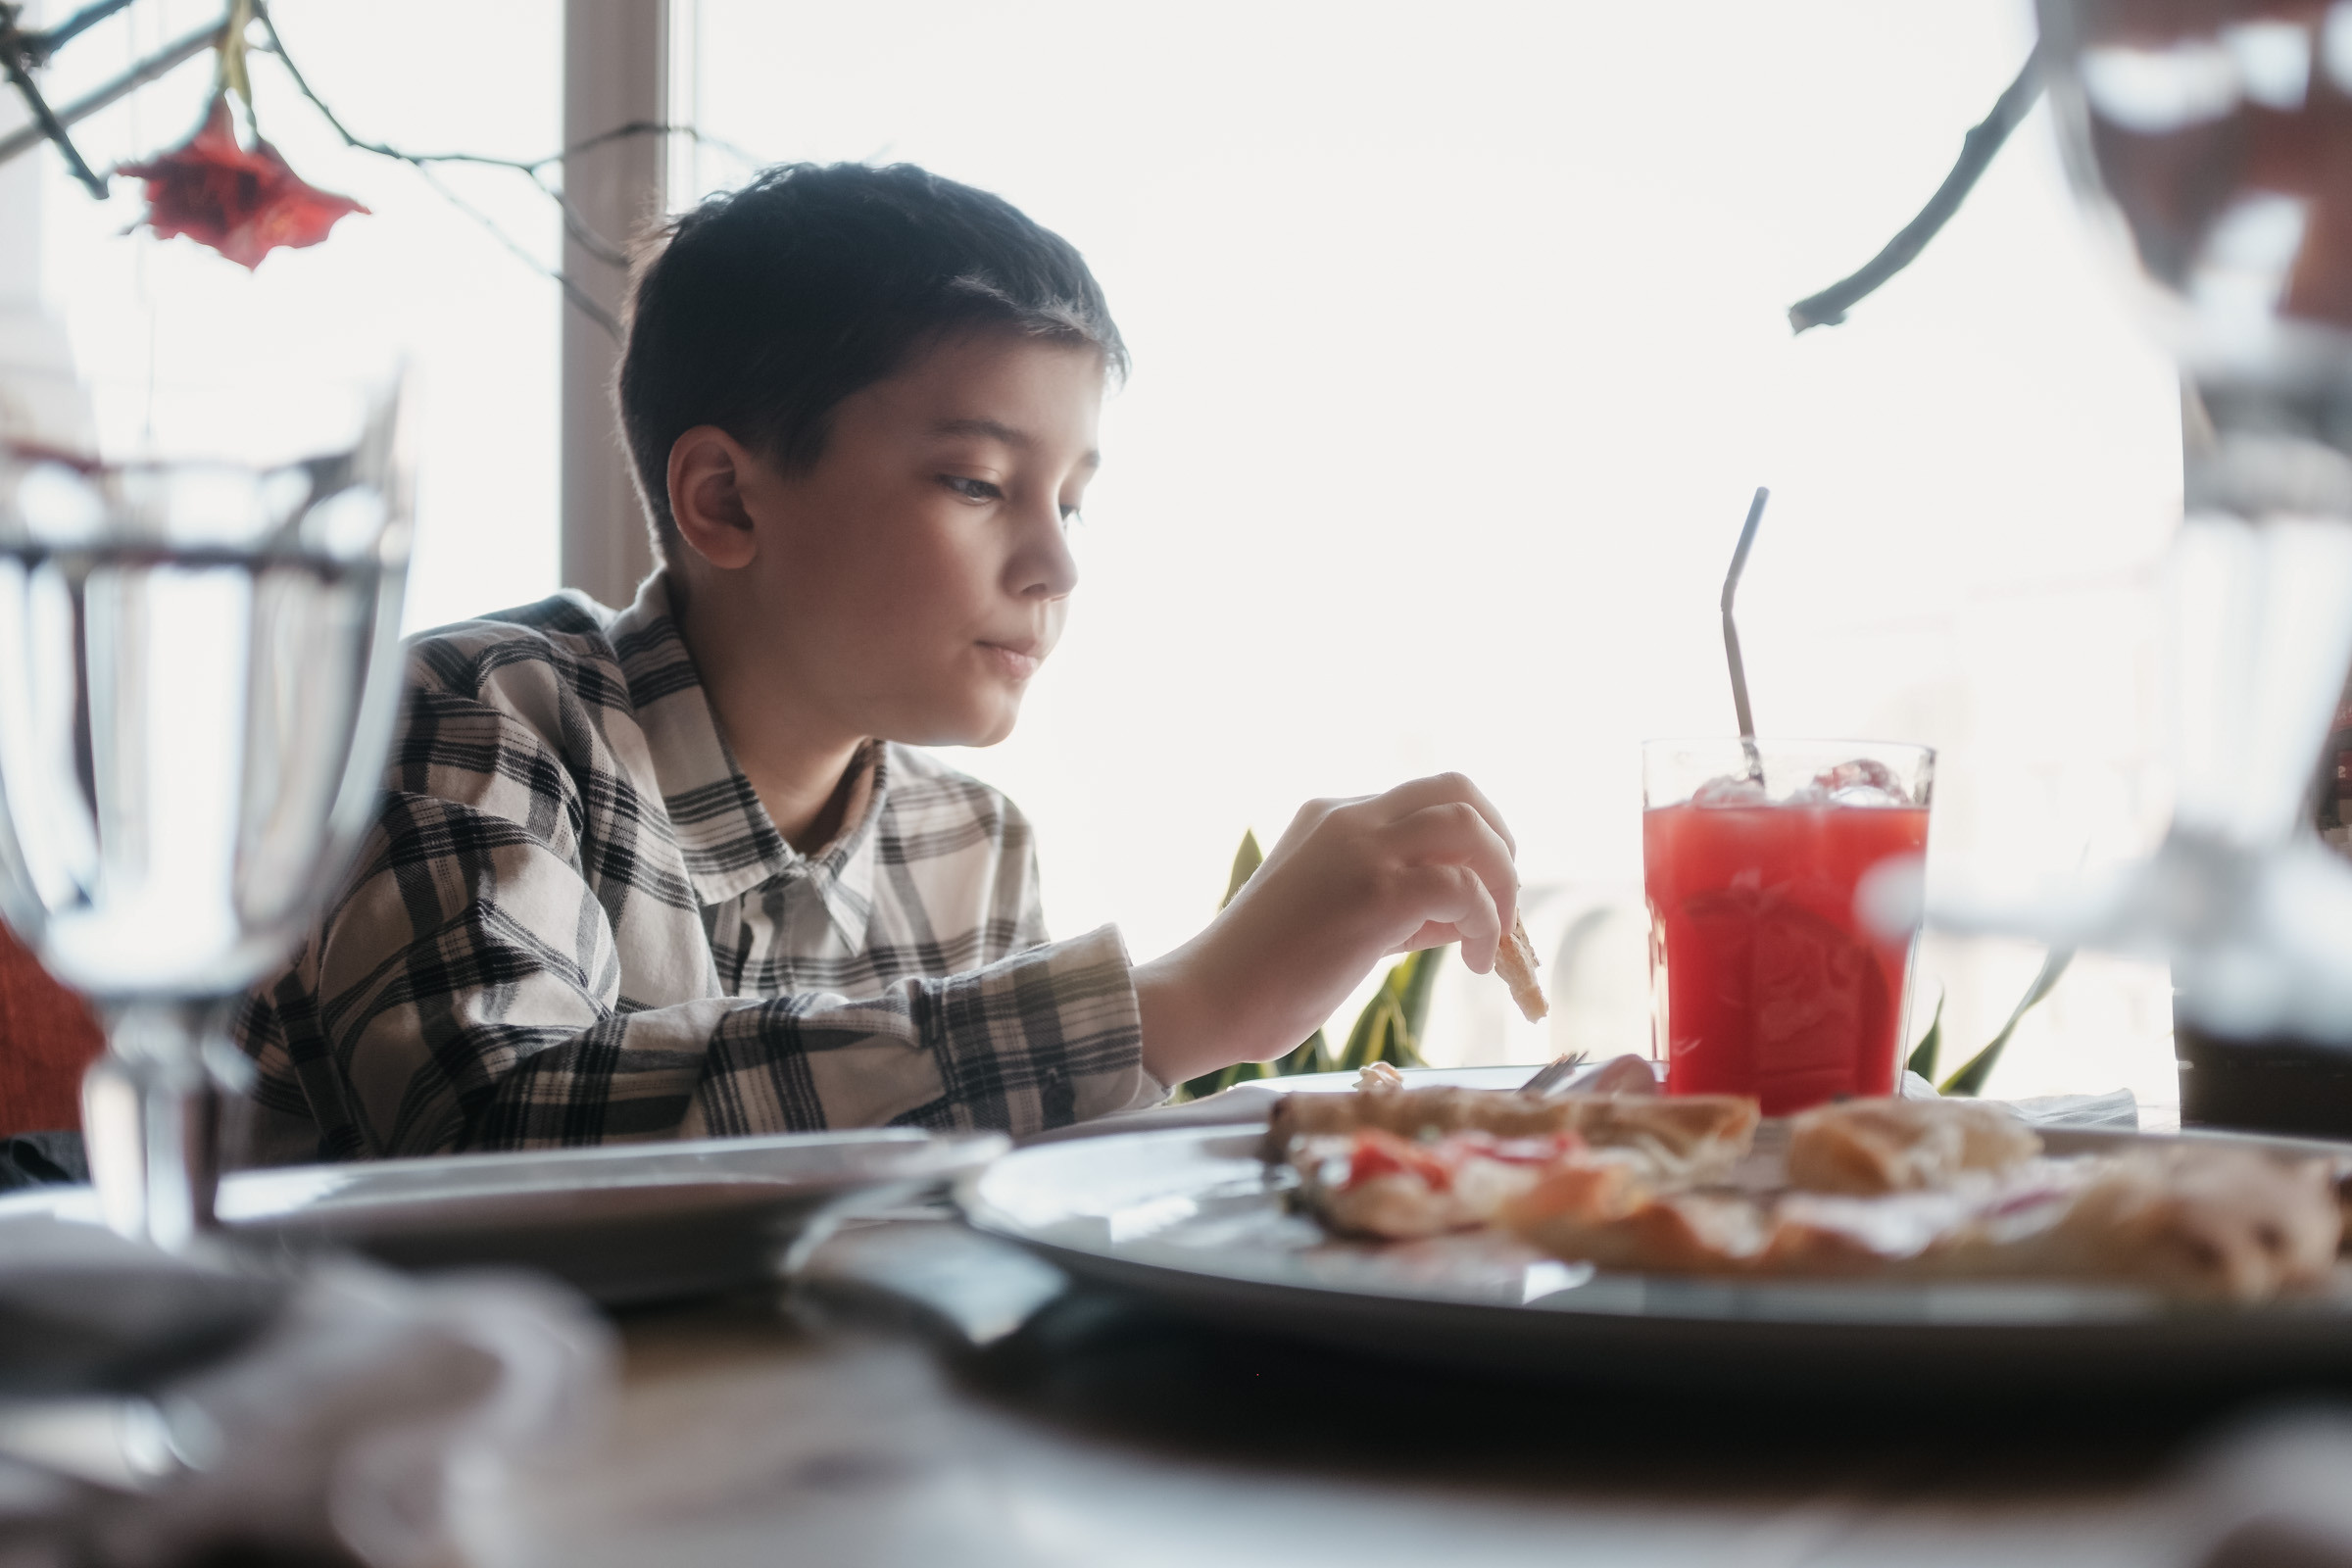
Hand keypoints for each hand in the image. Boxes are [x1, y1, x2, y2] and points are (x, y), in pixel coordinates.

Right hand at [1132, 772, 1518, 1085]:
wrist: (1212, 997)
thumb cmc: (1266, 973)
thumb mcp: (1338, 914)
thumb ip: (1398, 903)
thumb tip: (1471, 912)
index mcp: (1333, 816)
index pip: (1426, 802)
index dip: (1465, 848)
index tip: (1476, 899)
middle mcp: (1349, 818)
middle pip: (1458, 789)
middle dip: (1498, 841)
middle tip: (1503, 900)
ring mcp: (1362, 850)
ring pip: (1469, 824)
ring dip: (1501, 878)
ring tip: (1495, 935)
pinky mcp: (1375, 891)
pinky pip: (1463, 886)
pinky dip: (1487, 922)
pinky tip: (1476, 960)